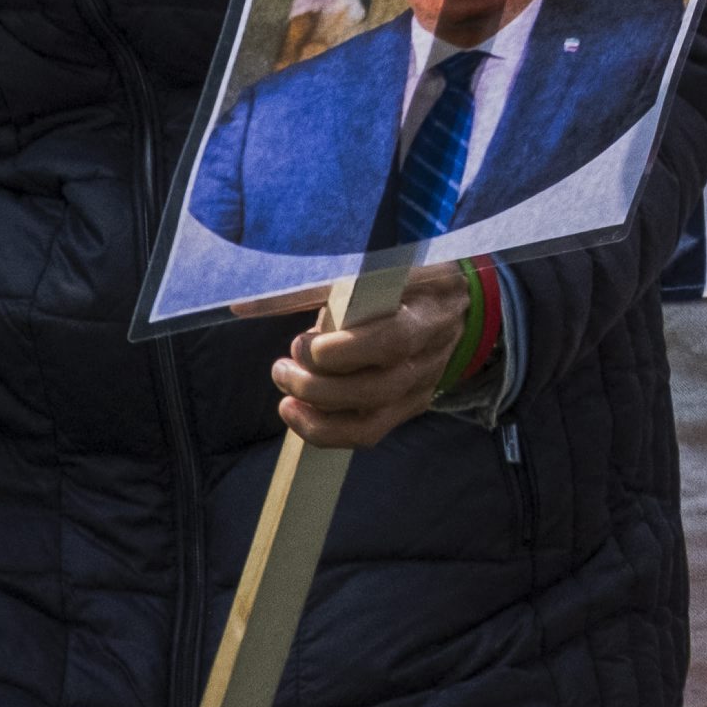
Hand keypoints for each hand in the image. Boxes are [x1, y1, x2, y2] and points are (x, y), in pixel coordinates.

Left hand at [265, 265, 471, 446]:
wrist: (465, 308)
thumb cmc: (408, 283)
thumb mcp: (376, 271)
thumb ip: (316, 290)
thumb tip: (242, 306)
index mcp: (425, 313)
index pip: (391, 341)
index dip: (342, 352)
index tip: (303, 344)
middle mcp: (426, 358)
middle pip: (375, 388)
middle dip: (318, 386)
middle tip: (283, 368)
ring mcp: (419, 389)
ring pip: (371, 422)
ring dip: (317, 417)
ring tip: (285, 400)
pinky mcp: (408, 409)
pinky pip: (367, 434)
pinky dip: (327, 432)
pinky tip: (300, 416)